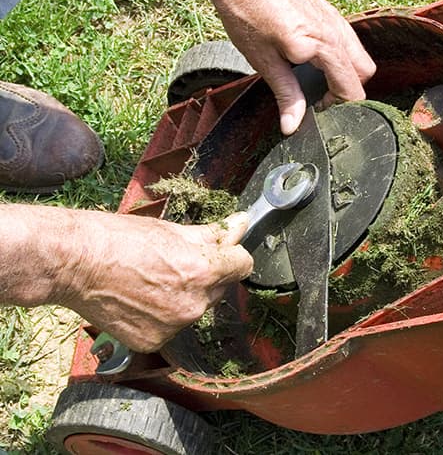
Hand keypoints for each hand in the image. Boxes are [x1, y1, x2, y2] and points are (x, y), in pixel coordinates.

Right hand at [57, 211, 252, 352]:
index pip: (243, 265)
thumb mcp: (172, 230)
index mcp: (202, 272)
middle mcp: (193, 304)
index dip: (232, 255)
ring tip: (151, 280)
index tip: (222, 252)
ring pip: (195, 308)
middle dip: (206, 276)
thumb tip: (241, 224)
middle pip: (219, 288)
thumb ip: (213, 234)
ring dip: (184, 296)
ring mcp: (173, 327)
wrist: (75, 263)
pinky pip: (171, 327)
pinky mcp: (153, 342)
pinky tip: (140, 299)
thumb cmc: (119, 239)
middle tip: (175, 262)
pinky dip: (161, 316)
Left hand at [175, 0, 375, 134]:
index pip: (351, 88)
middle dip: (349, 90)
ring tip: (317, 79)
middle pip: (364, 72)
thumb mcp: (263, 61)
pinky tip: (313, 57)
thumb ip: (286, 94)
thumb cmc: (246, 12)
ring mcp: (334, 16)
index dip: (339, 107)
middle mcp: (335, 31)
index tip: (319, 111)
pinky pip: (347, 38)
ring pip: (359, 54)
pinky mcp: (327, 9)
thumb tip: (292, 126)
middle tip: (321, 98)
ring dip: (346, 72)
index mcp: (323, 46)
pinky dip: (340, 54)